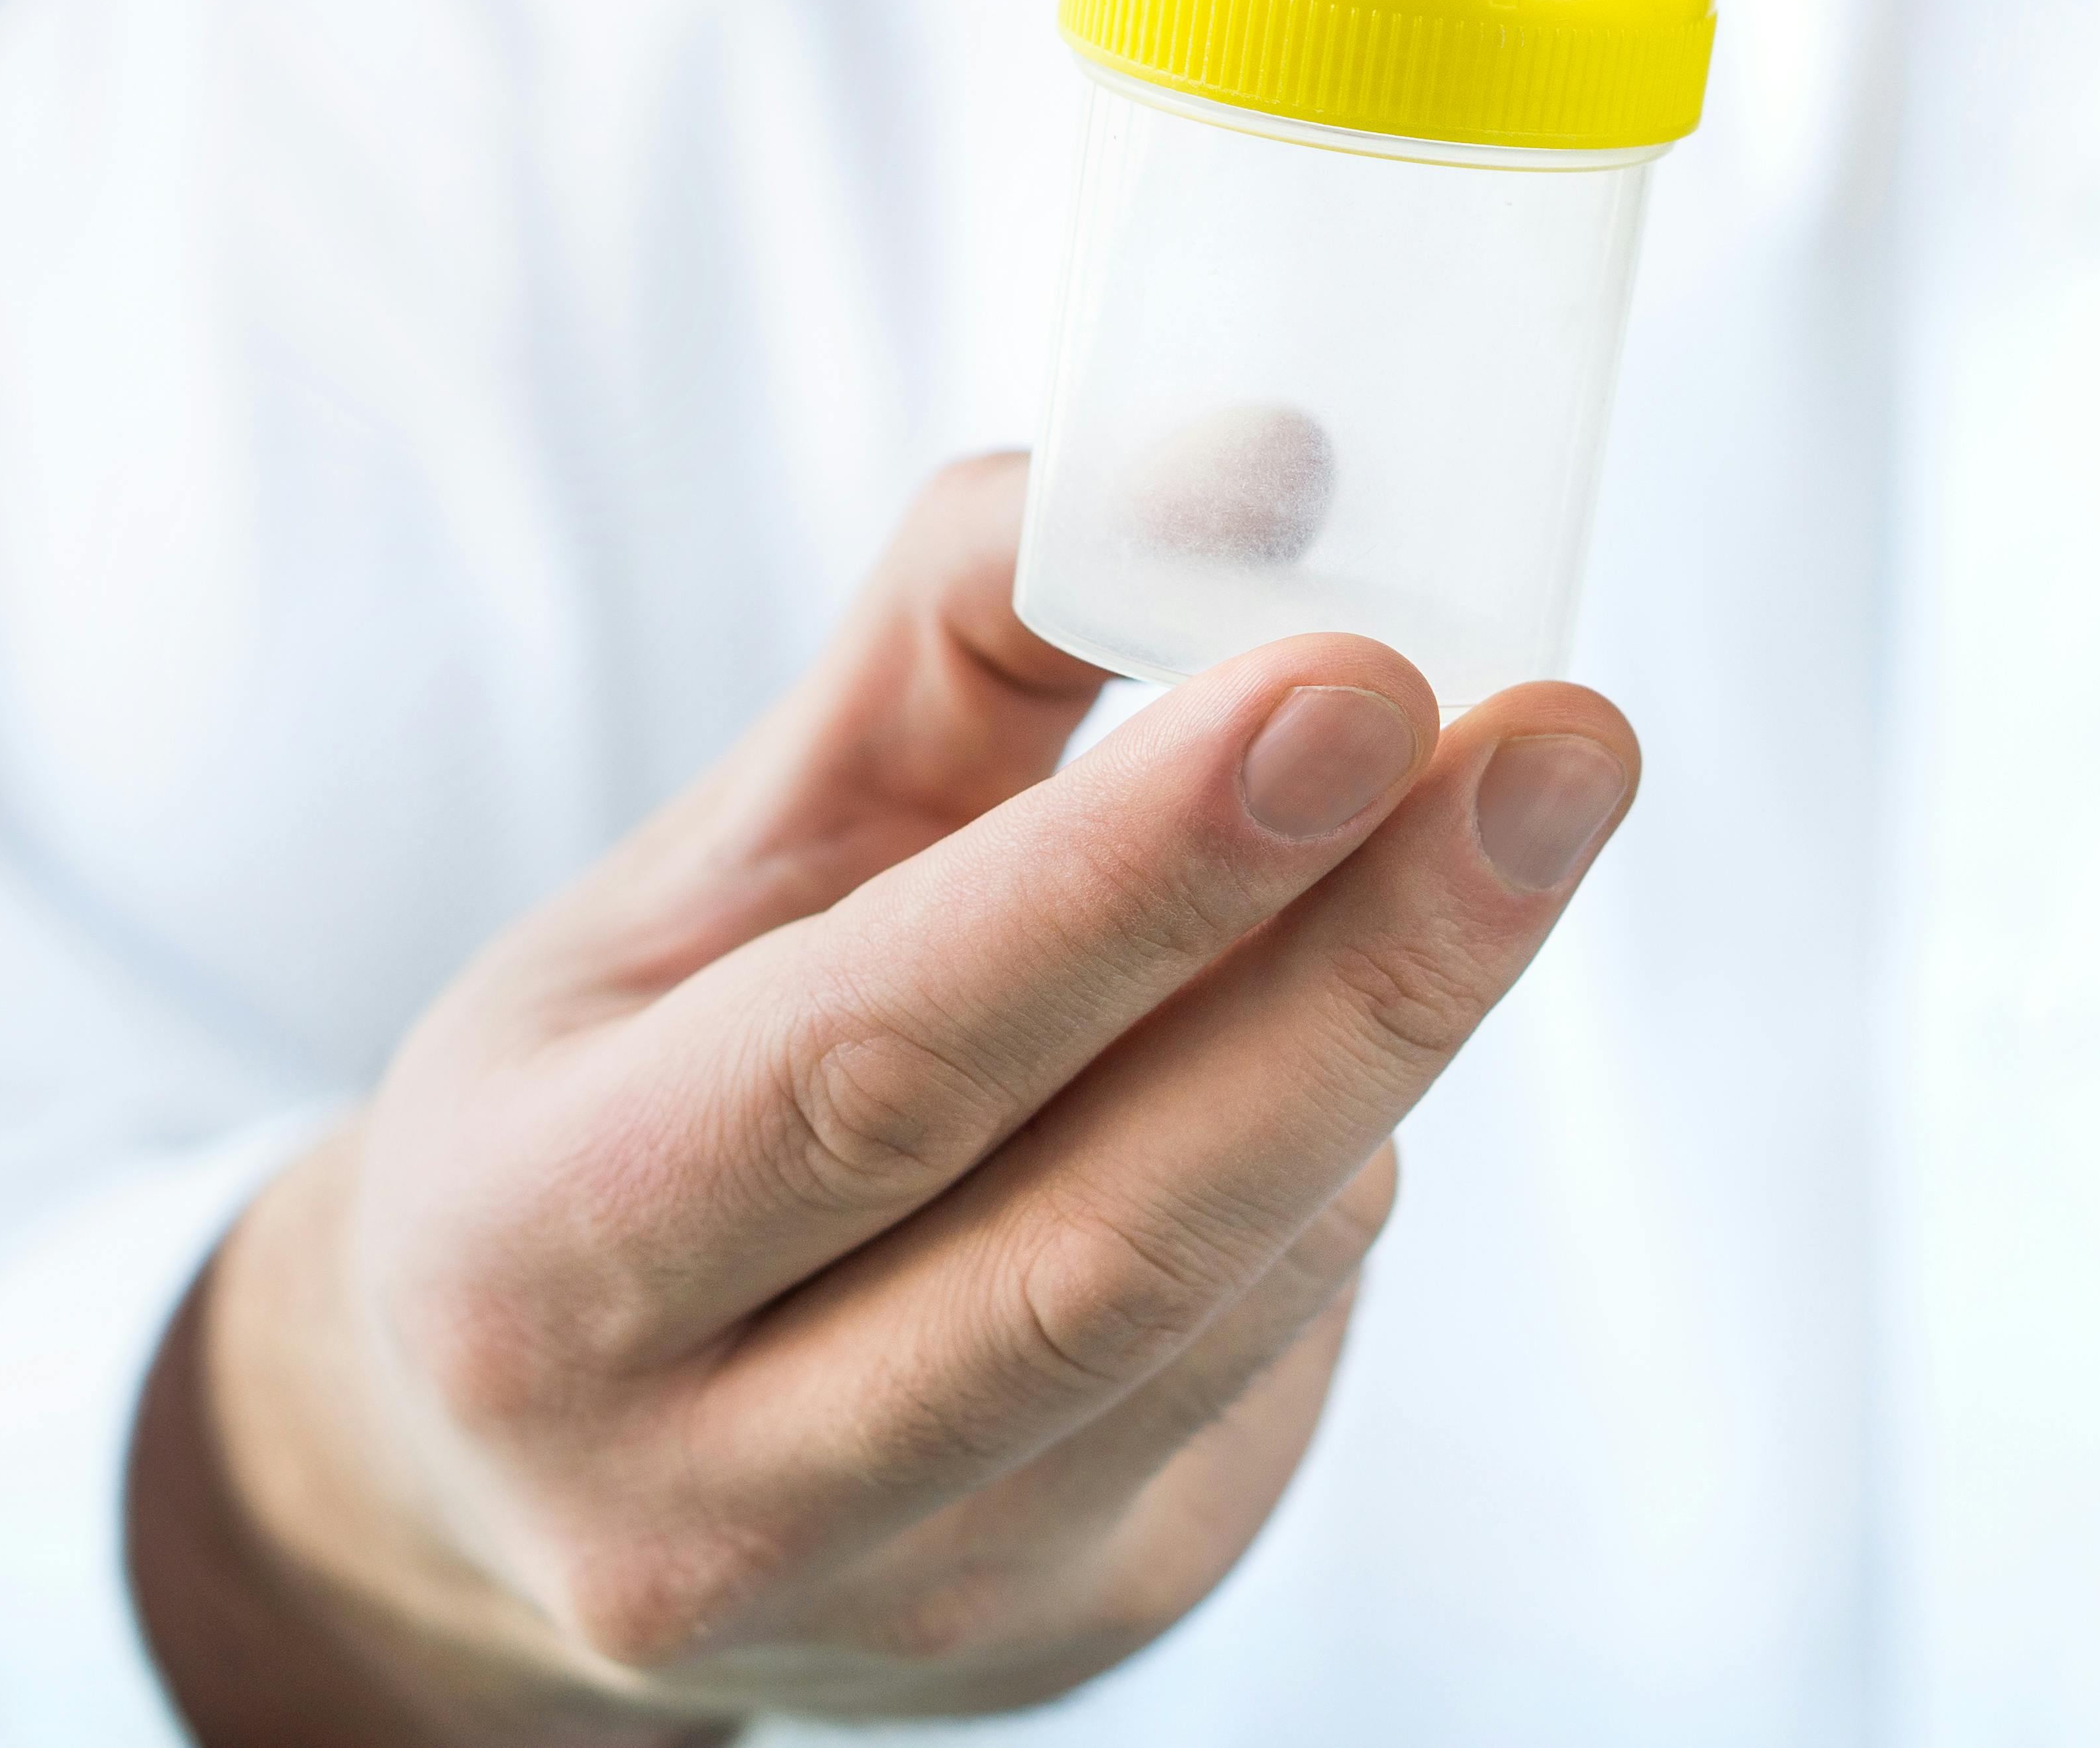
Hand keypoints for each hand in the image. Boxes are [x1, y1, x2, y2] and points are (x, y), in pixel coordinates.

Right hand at [127, 455, 1639, 1742]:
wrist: (533, 1457)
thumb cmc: (625, 1093)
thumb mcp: (709, 862)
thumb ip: (955, 645)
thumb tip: (1248, 471)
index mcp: (544, 1255)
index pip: (881, 1057)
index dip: (1133, 878)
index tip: (1359, 680)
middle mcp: (705, 1489)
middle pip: (1108, 1229)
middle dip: (1372, 970)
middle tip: (1566, 747)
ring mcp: (909, 1603)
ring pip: (1234, 1292)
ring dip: (1361, 1047)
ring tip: (1406, 854)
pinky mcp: (1077, 1628)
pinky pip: (1276, 1359)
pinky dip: (1325, 1170)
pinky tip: (1302, 1061)